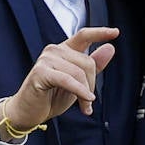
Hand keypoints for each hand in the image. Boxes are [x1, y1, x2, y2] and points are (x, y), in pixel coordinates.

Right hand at [0, 27, 119, 136]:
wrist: (28, 112)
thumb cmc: (51, 97)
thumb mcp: (78, 82)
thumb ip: (93, 65)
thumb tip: (110, 48)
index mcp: (64, 50)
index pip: (83, 35)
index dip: (100, 33)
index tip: (115, 32)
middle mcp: (54, 50)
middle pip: (87, 62)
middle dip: (91, 84)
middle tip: (88, 100)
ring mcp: (46, 59)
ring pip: (79, 72)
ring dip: (85, 93)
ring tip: (84, 106)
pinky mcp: (41, 72)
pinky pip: (68, 80)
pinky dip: (80, 91)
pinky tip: (86, 102)